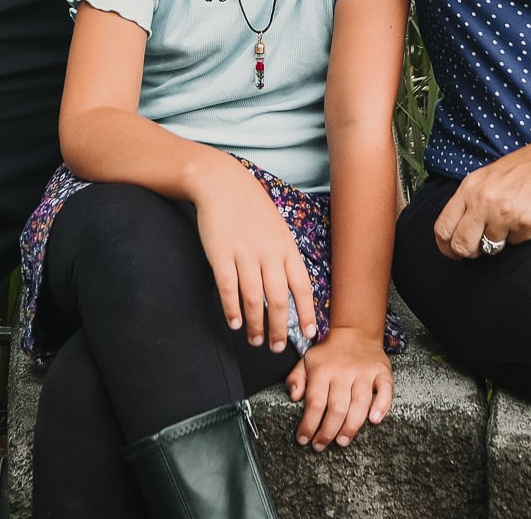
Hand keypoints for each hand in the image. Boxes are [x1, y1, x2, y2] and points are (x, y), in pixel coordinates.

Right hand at [191, 156, 317, 352]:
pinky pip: (229, 288)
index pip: (301, 287)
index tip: (309, 334)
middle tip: (276, 347)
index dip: (306, 313)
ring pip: (253, 298)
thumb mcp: (277, 229)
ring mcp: (244, 253)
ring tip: (255, 340)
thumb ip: (284, 256)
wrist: (222, 183)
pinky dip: (232, 309)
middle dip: (279, 329)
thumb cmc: (251, 208)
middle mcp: (268, 252)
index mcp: (286, 247)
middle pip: (278, 300)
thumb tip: (291, 288)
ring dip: (256, 325)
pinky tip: (235, 323)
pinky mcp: (221, 254)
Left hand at [286, 327, 391, 449]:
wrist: (355, 331)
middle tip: (321, 445)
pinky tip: (374, 420)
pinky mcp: (382, 372)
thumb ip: (296, 378)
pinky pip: (385, 390)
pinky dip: (381, 405)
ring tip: (342, 441)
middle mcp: (343, 371)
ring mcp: (364, 372)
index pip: (315, 402)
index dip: (309, 424)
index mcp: (322, 370)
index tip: (304, 440)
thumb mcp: (307, 361)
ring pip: (360, 402)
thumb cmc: (329, 354)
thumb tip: (294, 397)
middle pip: (337, 407)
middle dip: (328, 431)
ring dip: (351, 426)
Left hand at [433, 136, 530, 259]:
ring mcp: (503, 212)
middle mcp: (482, 199)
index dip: (446, 246)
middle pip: (461, 244)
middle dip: (470, 252)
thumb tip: (461, 229)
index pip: (443, 226)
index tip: (453, 252)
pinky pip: (516, 242)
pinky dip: (522, 235)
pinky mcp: (525, 221)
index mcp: (470, 186)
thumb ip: (473, 200)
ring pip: (490, 247)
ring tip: (514, 219)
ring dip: (500, 240)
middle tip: (481, 248)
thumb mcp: (491, 176)